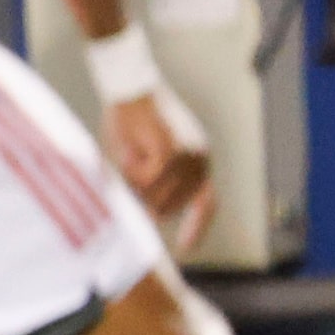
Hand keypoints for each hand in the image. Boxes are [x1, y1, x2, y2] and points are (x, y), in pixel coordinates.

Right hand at [106, 92, 214, 258]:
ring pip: (157, 194)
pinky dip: (132, 170)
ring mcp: (188, 156)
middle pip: (173, 204)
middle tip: (128, 169)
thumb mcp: (145, 157)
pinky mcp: (172, 151)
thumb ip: (153, 185)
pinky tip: (129, 150)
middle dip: (146, 197)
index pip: (206, 202)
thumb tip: (152, 216)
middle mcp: (200, 159)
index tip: (186, 248)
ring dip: (136, 180)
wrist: (128, 86)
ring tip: (128, 152)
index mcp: (199, 160)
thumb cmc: (131, 118)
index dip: (196, 227)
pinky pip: (147, 179)